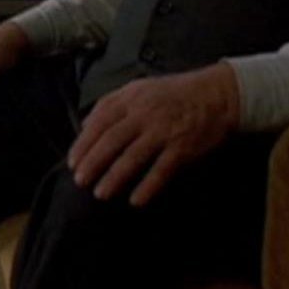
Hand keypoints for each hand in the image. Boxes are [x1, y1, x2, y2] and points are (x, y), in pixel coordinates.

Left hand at [67, 62, 239, 205]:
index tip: (73, 162)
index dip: (84, 143)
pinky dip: (148, 186)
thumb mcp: (139, 88)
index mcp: (130, 99)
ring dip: (114, 178)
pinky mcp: (182, 148)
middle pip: (111, 141)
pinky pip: (161, 171)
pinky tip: (136, 201)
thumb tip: (85, 124)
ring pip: (133, 157)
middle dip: (93, 163)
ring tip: (100, 193)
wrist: (216, 94)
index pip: (99, 122)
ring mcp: (163, 131)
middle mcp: (144, 115)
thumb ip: (111, 103)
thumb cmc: (173, 93)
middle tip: (80, 181)